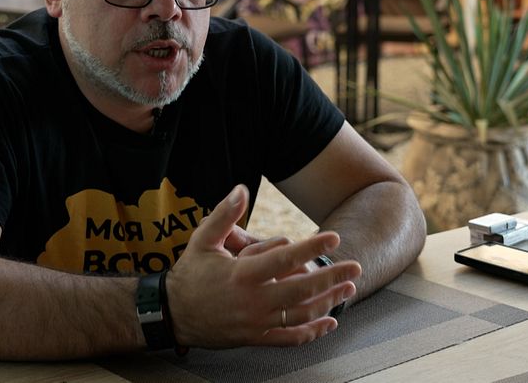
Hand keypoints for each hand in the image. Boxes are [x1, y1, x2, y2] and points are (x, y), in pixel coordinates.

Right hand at [166, 185, 361, 348]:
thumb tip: (241, 188)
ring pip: (301, 314)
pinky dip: (313, 332)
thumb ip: (225, 214)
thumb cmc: (189, 274)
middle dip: (332, 277)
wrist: (172, 314)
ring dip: (329, 302)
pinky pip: (290, 338)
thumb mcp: (203, 239)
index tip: (333, 237)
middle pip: (302, 290)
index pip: (285, 259)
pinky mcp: (256, 337)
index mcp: (242, 274)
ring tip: (348, 289)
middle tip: (354, 266)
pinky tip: (330, 322)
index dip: (312, 247)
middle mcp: (253, 301)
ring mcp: (256, 322)